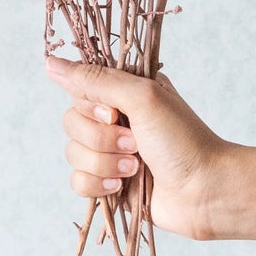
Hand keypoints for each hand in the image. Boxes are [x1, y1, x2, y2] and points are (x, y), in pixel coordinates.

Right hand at [45, 54, 229, 242]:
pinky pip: (77, 181)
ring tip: (136, 167)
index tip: (114, 113)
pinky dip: (98, 184)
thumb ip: (96, 80)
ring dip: (104, 162)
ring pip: (72, 153)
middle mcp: (114, 118)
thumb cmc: (183, 140)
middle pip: (71, 122)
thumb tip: (50, 63)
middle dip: (100, 138)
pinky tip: (122, 186)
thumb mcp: (142, 97)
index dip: (91, 105)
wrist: (205, 192)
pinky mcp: (108, 182)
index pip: (79, 87)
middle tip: (135, 143)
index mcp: (123, 91)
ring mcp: (110, 152)